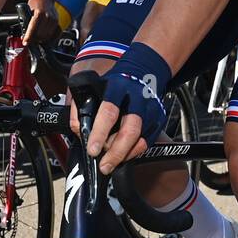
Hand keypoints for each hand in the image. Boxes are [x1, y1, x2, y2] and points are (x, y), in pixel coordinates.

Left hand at [23, 0, 60, 44]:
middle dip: (34, 39)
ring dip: (41, 39)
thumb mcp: (28, 10)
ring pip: (47, 36)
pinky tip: (44, 38)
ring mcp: (54, 20)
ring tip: (36, 39)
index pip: (33, 29)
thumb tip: (24, 33)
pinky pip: (54, 34)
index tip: (25, 42)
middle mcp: (48, 17)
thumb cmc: (36, 2)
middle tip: (29, 40)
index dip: (28, 37)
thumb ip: (27, 22)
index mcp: (39, 14)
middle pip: (40, 35)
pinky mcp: (57, 22)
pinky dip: (49, 37)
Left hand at [85, 43, 171, 174]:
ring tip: (109, 164)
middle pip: (130, 130)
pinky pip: (147, 142)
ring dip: (124, 155)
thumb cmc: (115, 83)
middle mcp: (137, 98)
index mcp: (118, 87)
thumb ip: (81, 106)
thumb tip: (79, 130)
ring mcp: (151, 110)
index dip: (100, 132)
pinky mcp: (159, 119)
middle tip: (103, 166)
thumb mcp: (94, 86)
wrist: (144, 71)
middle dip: (115, 152)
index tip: (92, 149)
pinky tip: (122, 156)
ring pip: (140, 139)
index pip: (109, 111)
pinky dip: (134, 152)